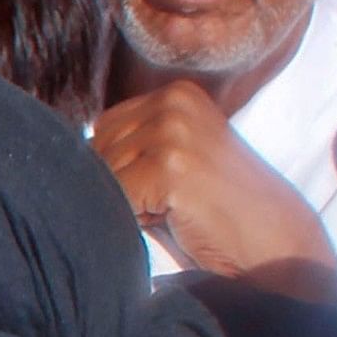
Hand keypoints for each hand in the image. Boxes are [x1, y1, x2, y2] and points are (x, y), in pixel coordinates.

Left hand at [93, 81, 336, 299]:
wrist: (275, 242)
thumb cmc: (217, 212)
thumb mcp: (171, 164)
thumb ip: (129, 150)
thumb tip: (62, 157)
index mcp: (174, 94)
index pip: (102, 131)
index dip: (119, 171)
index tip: (161, 190)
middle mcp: (172, 101)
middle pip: (96, 152)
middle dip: (120, 188)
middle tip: (171, 205)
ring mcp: (173, 129)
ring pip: (102, 176)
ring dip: (128, 206)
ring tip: (176, 210)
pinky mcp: (172, 164)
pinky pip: (115, 197)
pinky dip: (133, 219)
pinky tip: (175, 218)